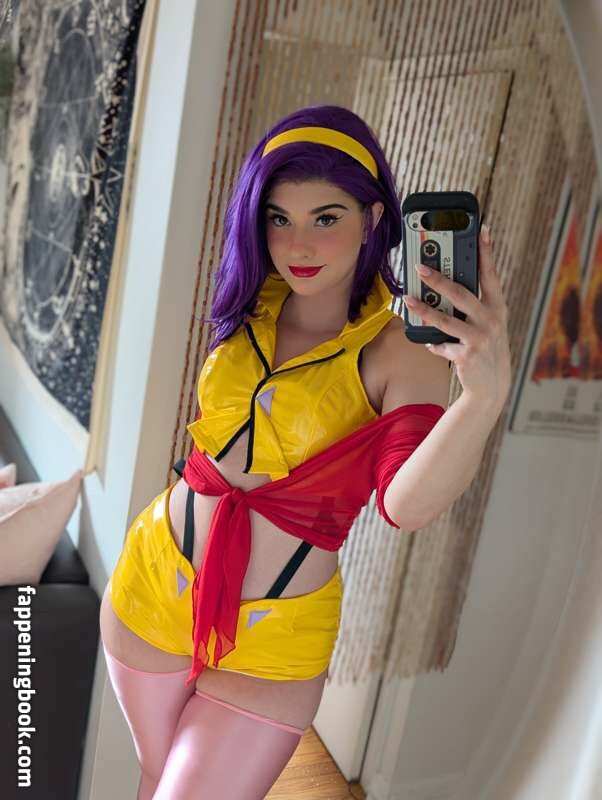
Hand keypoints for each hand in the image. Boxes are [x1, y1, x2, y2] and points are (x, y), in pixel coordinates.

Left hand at [402, 224, 511, 408]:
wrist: (491, 384)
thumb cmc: (484, 346)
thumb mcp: (486, 323)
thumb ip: (471, 304)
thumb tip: (442, 285)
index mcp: (496, 306)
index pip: (490, 273)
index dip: (485, 251)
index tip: (481, 228)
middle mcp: (491, 319)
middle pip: (461, 293)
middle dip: (438, 279)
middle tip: (419, 268)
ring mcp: (479, 338)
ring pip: (445, 319)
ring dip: (423, 309)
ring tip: (407, 299)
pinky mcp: (466, 356)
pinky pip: (441, 344)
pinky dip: (432, 343)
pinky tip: (428, 343)